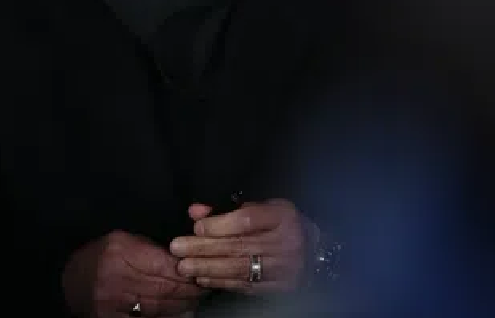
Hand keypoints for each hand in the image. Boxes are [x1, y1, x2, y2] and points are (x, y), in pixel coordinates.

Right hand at [62, 230, 208, 316]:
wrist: (68, 280)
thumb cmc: (99, 256)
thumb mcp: (122, 240)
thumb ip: (151, 248)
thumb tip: (184, 258)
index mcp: (120, 252)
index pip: (164, 264)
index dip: (186, 270)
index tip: (201, 270)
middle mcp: (117, 277)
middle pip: (164, 287)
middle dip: (189, 289)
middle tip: (205, 287)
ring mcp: (113, 302)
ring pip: (159, 306)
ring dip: (183, 303)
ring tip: (196, 298)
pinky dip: (167, 315)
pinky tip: (180, 310)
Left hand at [170, 199, 308, 293]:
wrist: (316, 251)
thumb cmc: (283, 224)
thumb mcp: (263, 207)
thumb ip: (228, 209)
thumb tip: (195, 212)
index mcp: (283, 217)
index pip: (248, 221)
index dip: (220, 225)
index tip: (196, 227)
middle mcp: (286, 243)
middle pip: (239, 246)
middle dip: (204, 248)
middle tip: (178, 249)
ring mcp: (285, 268)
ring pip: (240, 268)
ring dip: (208, 268)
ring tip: (184, 266)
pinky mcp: (281, 287)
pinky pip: (246, 285)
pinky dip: (222, 282)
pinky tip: (203, 278)